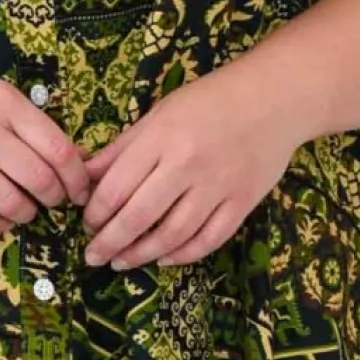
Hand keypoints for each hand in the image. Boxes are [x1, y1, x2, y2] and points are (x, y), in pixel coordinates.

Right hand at [0, 49, 90, 237]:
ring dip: (26, 213)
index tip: (80, 190)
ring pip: (9, 203)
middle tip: (54, 201)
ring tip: (26, 210)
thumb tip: (75, 159)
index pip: (58, 149)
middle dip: (55, 198)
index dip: (77, 177)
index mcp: (3, 102)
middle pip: (38, 179)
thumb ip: (28, 121)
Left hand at [78, 59, 301, 269]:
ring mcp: (218, 186)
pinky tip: (164, 258)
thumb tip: (84, 176)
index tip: (86, 224)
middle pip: (138, 217)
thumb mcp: (159, 113)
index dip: (95, 214)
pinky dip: (183, 254)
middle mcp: (187, 165)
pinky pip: (208, 239)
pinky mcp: (243, 202)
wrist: (275, 98)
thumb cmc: (210, 100)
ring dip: (141, 255)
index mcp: (161, 138)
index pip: (116, 187)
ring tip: (122, 262)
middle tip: (93, 256)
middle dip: (109, 243)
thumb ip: (122, 148)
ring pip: (172, 235)